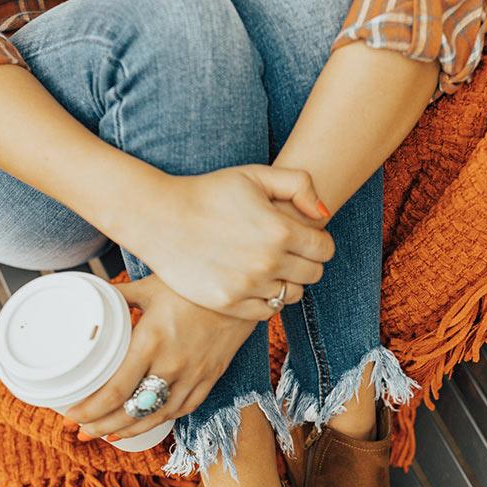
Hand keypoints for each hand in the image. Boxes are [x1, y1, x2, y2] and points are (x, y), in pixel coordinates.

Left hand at [63, 275, 256, 439]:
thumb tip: (94, 300)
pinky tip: (147, 421)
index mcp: (151, 342)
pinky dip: (162, 419)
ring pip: (158, 416)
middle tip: (83, 430)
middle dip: (103, 425)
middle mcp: (172, 365)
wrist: (241, 289)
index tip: (73, 415)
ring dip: (130, 429)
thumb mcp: (150, 287)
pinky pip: (183, 409)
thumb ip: (121, 297)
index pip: (116, 390)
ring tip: (110, 434)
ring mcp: (194, 375)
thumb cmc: (192, 284)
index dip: (91, 409)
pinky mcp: (210, 378)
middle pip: (132, 410)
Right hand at [118, 163, 334, 319]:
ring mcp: (248, 286)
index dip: (318, 242)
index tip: (303, 237)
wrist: (160, 218)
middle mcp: (268, 262)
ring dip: (286, 282)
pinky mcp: (229, 304)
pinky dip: (266, 300)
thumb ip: (298, 184)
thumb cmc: (209, 192)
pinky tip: (253, 282)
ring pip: (291, 295)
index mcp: (280, 231)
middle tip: (285, 251)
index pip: (325, 249)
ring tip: (268, 266)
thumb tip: (323, 215)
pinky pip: (267, 312)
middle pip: (313, 274)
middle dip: (305, 262)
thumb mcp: (255, 175)